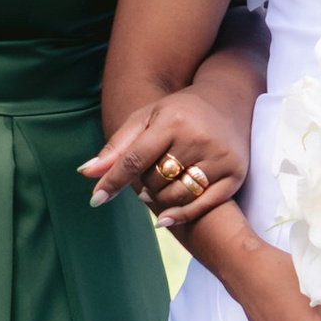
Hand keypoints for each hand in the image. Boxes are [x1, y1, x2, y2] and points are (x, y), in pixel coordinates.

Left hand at [80, 88, 249, 225]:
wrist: (227, 102)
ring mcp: (219, 157)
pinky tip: (164, 218)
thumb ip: (117, 147)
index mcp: (173, 121)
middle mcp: (198, 138)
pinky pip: (203, 205)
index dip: (113, 181)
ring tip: (160, 187)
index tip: (96, 200)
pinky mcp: (235, 174)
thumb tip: (85, 173)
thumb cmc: (179, 112)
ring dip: (161, 199)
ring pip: (176, 196)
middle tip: (150, 175)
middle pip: (155, 181)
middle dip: (146, 184)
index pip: (135, 159)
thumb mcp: (146, 119)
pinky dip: (180, 215)